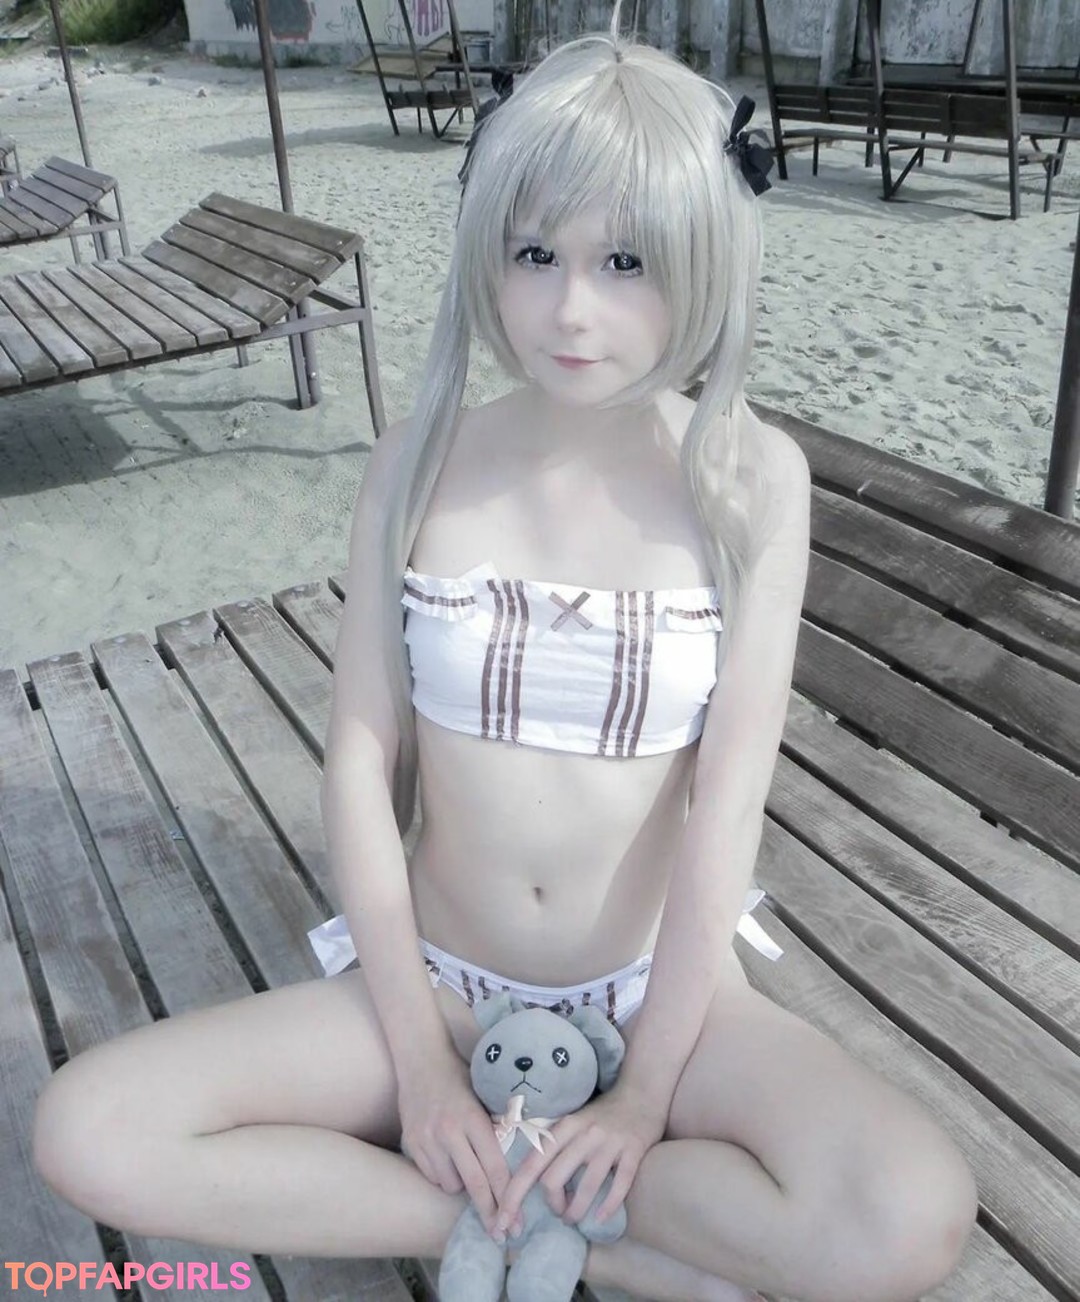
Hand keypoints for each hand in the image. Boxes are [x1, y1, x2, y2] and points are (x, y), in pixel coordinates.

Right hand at [398, 1053, 509, 1235]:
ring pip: (450, 1184)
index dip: (507, 1197)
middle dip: (490, 1212)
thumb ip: (498, 1126)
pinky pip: (431, 1175)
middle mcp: (449, 1131)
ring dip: (462, 1184)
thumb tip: (520, 1160)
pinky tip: (446, 1158)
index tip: (516, 1221)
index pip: (495, 1168)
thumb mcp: (485, 1095)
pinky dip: (442, 1174)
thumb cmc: (460, 1076)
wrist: (421, 1058)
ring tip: (466, 1166)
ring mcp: (427, 1139)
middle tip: (501, 1233)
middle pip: (475, 1184)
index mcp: (473, 1119)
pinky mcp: (411, 1143)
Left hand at [495, 1083, 666, 1236]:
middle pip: (553, 1179)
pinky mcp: (633, 1151)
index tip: (503, 1221)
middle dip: (552, 1204)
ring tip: (574, 1218)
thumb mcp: (573, 1122)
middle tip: (559, 1211)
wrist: (641, 1094)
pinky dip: (608, 1207)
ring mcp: (609, 1143)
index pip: (531, 1165)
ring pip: (586, 1187)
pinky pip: (619, 1185)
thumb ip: (554, 1146)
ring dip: (576, 1211)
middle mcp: (584, 1134)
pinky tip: (600, 1217)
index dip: (514, 1195)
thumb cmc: (602, 1114)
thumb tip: (532, 1181)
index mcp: (564, 1127)